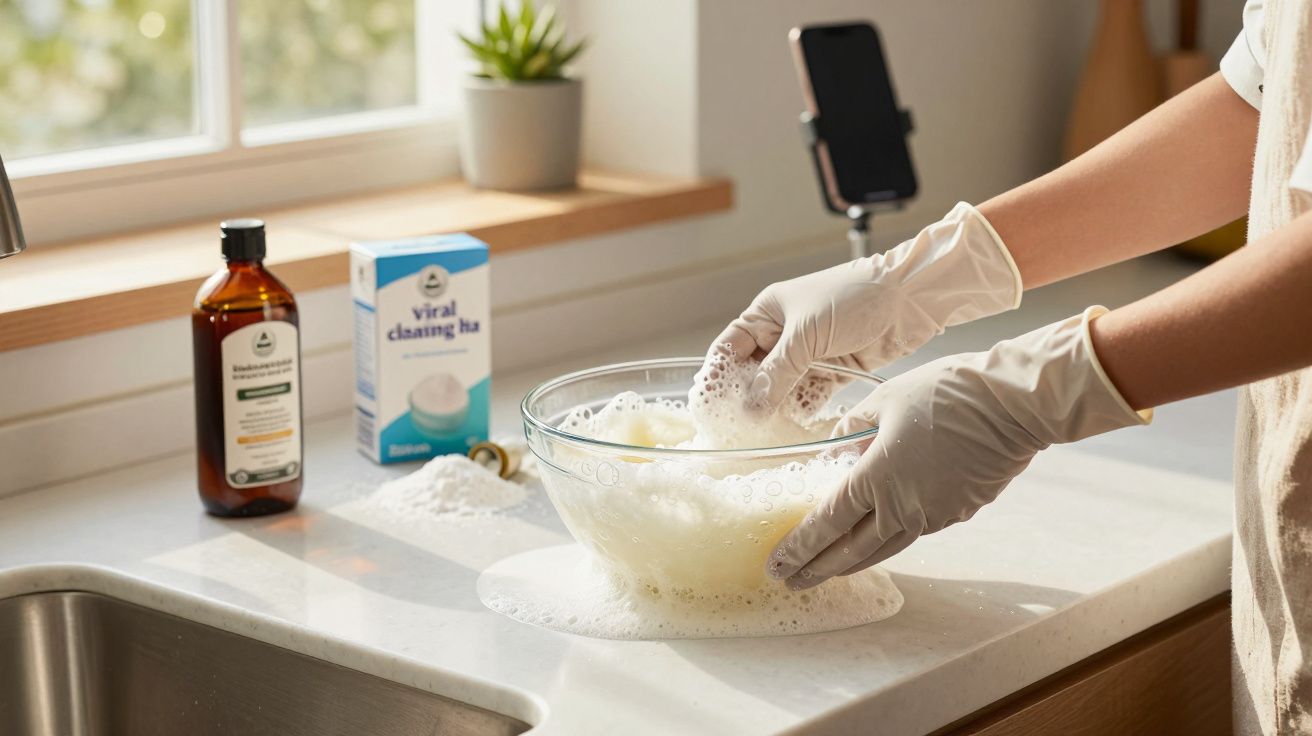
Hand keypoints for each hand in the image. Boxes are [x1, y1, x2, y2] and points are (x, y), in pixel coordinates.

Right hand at [712, 202, 1022, 409]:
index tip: (710, 404)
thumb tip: (751, 408)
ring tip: (763, 434)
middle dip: (746, 398)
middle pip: (754, 372)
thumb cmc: (854, 297)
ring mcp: (810, 354)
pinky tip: (792, 428)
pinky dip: (801, 411)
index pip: (731, 346)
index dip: (719, 374)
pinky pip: (809, 396)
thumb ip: (778, 373)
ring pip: (781, 388)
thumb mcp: (807, 334)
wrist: (910, 298)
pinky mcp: (834, 371)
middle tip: (736, 427)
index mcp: (769, 312)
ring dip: (774, 408)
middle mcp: (785, 333)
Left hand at [767, 307, 1150, 589]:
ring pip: (884, 548)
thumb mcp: (883, 401)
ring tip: (827, 571)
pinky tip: (876, 538)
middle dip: (818, 568)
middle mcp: (905, 507)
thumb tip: (830, 452)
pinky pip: (913, 532)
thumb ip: (850, 430)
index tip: (777, 565)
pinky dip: (887, 540)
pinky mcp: (958, 512)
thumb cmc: (946, 392)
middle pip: (852, 550)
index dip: (800, 548)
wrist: (1014, 404)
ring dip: (852, 562)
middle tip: (791, 582)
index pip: (828, 523)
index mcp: (879, 478)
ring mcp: (935, 514)